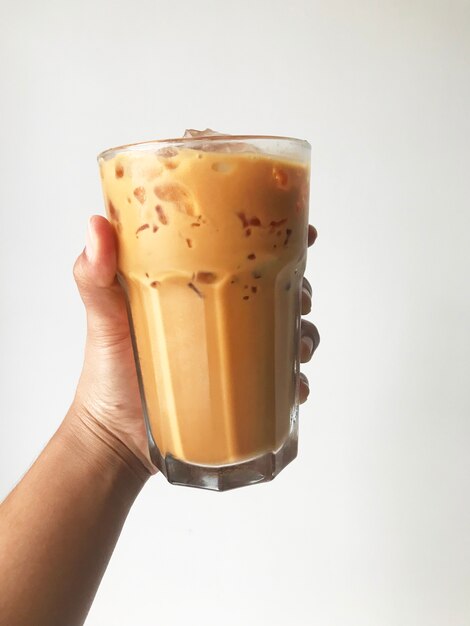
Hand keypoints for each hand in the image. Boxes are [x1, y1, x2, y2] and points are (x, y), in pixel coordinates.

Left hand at [70, 217, 318, 473]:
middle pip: (277, 292)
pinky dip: (295, 382)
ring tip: (298, 347)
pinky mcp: (241, 391)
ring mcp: (234, 355)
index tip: (304, 234)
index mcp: (197, 288)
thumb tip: (96, 225)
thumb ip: (94, 274)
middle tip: (300, 298)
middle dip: (301, 291)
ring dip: (303, 336)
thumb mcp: (103, 315)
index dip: (280, 240)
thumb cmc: (107, 370)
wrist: (115, 435)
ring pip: (288, 335)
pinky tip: (293, 387)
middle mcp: (221, 318)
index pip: (243, 254)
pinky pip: (281, 383)